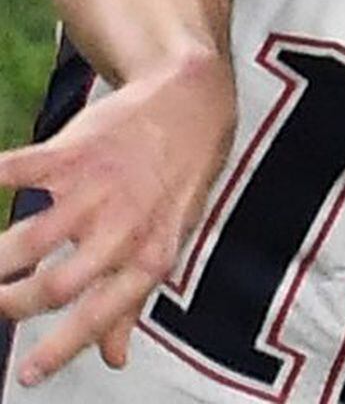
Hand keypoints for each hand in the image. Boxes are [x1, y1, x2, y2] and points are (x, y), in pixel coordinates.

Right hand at [0, 49, 234, 386]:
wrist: (193, 102)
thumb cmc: (177, 179)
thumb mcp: (172, 238)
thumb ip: (135, 298)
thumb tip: (115, 358)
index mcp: (150, 254)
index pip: (99, 316)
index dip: (58, 351)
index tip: (25, 377)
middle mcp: (123, 226)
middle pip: (53, 286)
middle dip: (12, 305)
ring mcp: (97, 187)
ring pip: (28, 240)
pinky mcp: (74, 150)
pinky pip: (17, 170)